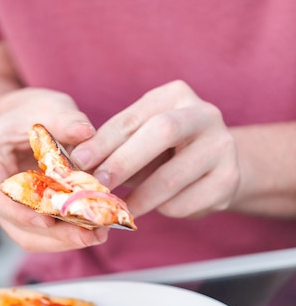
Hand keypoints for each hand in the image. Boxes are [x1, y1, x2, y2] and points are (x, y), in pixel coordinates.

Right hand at [0, 88, 108, 251]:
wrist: (19, 121)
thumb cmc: (31, 111)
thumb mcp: (48, 106)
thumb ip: (65, 118)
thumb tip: (86, 132)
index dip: (21, 212)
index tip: (49, 221)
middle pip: (15, 224)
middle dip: (54, 234)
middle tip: (90, 234)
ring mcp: (4, 207)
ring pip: (28, 236)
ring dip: (63, 240)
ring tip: (98, 235)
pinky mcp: (22, 216)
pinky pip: (40, 234)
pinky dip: (65, 235)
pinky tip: (93, 230)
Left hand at [71, 80, 239, 219]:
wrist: (216, 166)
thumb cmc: (164, 152)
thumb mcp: (138, 140)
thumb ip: (112, 147)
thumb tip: (75, 163)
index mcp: (175, 95)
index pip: (133, 117)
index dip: (103, 142)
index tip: (79, 163)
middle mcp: (204, 114)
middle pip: (162, 133)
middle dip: (123, 163)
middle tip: (97, 187)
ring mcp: (223, 146)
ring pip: (173, 177)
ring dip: (140, 198)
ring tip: (120, 209)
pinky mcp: (229, 179)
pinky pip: (187, 202)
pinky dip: (164, 210)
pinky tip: (158, 208)